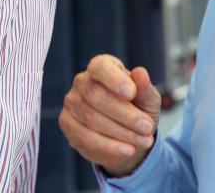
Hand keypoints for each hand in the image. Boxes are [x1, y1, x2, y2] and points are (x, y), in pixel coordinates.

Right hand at [59, 54, 160, 176]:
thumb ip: (144, 88)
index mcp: (102, 66)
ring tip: (144, 140)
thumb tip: (140, 72)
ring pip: (91, 119)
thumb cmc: (138, 108)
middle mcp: (82, 81)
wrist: (127, 134)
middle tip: (147, 126)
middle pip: (97, 96)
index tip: (131, 93)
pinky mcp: (67, 123)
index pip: (100, 67)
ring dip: (121, 133)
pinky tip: (128, 150)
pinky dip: (110, 146)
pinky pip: (85, 137)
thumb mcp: (147, 99)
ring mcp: (71, 102)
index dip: (114, 79)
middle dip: (125, 114)